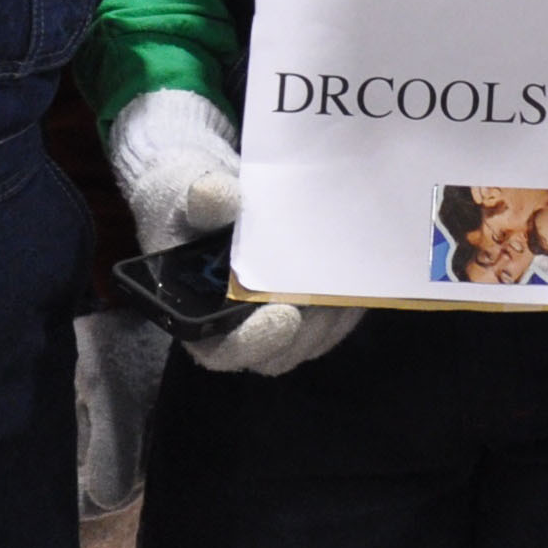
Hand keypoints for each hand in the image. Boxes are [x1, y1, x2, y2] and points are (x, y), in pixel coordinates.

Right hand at [102, 88, 361, 379]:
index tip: (286, 316)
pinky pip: (336, 316)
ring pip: (314, 337)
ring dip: (335, 313)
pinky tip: (362, 268)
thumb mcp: (184, 195)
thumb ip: (202, 203)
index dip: (257, 342)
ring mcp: (276, 320)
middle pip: (281, 352)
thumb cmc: (186, 202)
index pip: (226, 352)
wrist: (211, 195)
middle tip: (331, 294)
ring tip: (350, 275)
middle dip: (310, 328)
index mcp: (198, 318)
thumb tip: (212, 195)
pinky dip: (350, 298)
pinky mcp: (308, 306)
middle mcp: (239, 329)